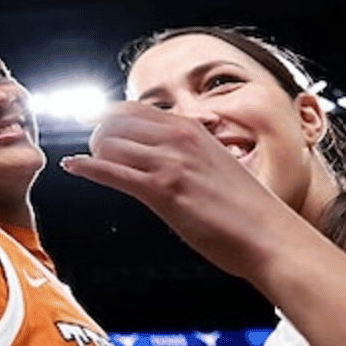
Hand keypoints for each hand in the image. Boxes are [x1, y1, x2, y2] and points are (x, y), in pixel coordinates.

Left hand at [62, 101, 300, 280]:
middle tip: (93, 150)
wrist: (271, 237)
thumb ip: (190, 153)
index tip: (97, 125)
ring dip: (93, 152)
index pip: (134, 108)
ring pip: (109, 142)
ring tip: (87, 163)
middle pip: (115, 120)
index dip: (109, 117)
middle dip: (97, 134)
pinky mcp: (162, 191)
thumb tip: (167, 155)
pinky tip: (74, 167)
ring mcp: (170, 163)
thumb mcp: (217, 164)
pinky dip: (87, 168)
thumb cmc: (248, 210)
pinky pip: (112, 172)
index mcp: (191, 129)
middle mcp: (178, 139)